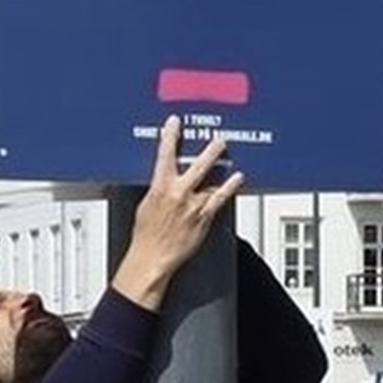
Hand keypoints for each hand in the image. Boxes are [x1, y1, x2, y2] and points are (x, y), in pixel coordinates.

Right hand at [111, 117, 244, 311]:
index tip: (175, 123)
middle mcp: (178, 194)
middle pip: (197, 165)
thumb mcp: (146, 206)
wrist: (151, 259)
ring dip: (221, 166)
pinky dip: (230, 187)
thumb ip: (158, 190)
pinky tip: (237, 179)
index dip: (170, 136)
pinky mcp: (204, 218)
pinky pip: (221, 198)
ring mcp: (193, 205)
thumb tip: (164, 180)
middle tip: (218, 139)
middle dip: (209, 151)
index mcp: (160, 188)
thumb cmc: (145, 237)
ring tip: (228, 153)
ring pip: (212, 180)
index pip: (165, 155)